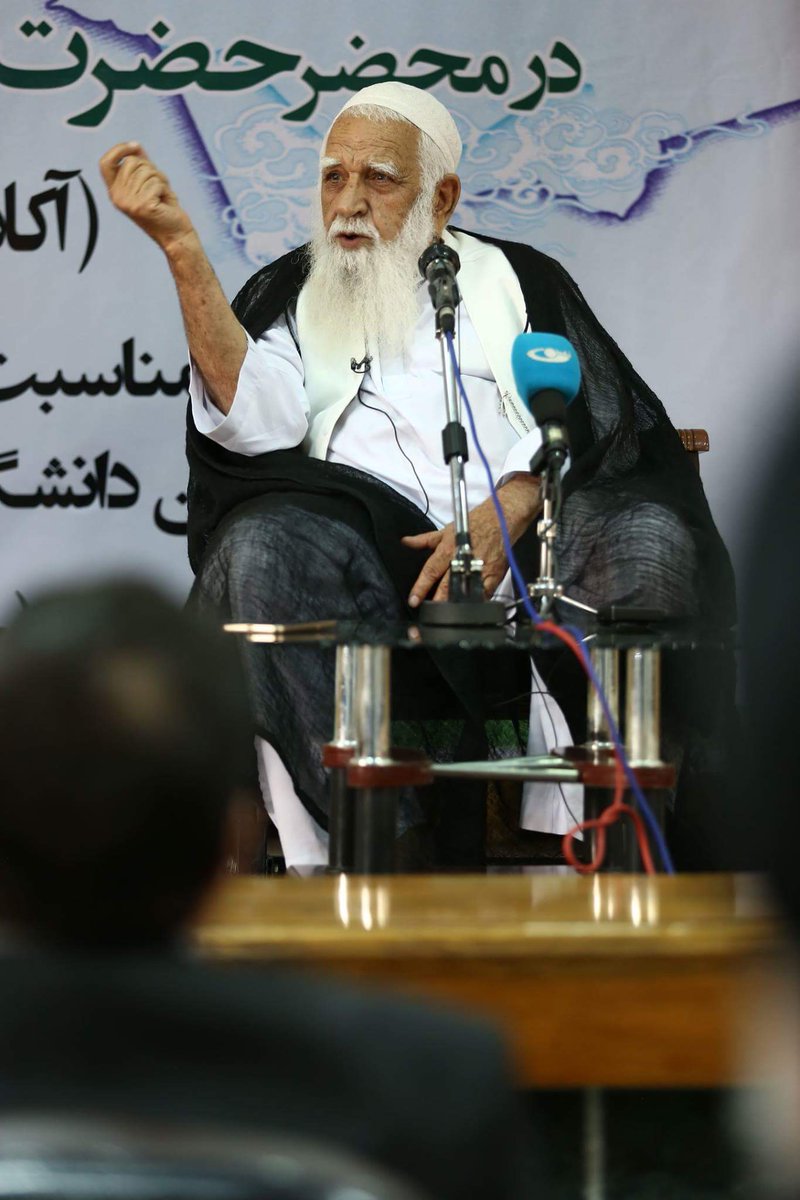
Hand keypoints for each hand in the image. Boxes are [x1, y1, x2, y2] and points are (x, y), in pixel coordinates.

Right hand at [99, 141, 194, 253]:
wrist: (176, 235)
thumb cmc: (165, 208)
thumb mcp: (150, 183)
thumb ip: (142, 165)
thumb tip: (135, 146)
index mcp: (115, 192)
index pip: (105, 163)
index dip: (118, 150)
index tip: (136, 146)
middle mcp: (117, 197)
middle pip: (131, 162)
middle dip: (150, 168)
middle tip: (158, 187)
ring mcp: (128, 203)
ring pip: (146, 171)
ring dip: (160, 180)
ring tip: (162, 196)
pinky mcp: (142, 206)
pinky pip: (156, 183)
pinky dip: (165, 189)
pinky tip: (165, 203)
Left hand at [401, 473, 540, 605]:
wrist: (501, 519)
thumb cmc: (472, 524)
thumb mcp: (446, 530)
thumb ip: (425, 540)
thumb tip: (405, 541)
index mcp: (448, 550)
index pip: (431, 571)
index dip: (421, 587)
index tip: (413, 601)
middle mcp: (462, 560)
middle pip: (447, 585)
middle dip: (437, 600)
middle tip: (429, 613)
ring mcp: (479, 569)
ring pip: (465, 591)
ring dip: (456, 603)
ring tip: (447, 616)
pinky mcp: (494, 575)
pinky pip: (485, 593)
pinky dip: (477, 602)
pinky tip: (469, 611)